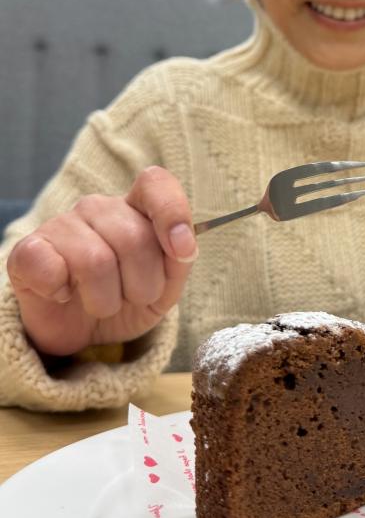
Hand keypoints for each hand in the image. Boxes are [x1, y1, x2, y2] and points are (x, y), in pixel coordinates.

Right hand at [7, 166, 197, 356]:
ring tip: (101, 302)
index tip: (182, 251)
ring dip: (107, 300)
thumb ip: (180, 258)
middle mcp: (98, 208)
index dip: (172, 214)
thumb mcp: (167, 284)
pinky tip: (63, 295)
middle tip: (131, 297)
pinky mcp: (27, 250)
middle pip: (134, 238)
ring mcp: (61, 225)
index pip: (156, 184)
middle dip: (143, 284)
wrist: (84, 333)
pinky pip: (50, 268)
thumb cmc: (128, 298)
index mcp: (136, 207)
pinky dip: (63, 294)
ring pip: (96, 260)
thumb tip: (184, 245)